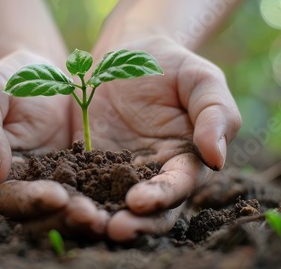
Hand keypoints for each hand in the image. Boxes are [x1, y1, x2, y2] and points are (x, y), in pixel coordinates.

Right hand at [0, 50, 108, 235]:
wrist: (45, 73)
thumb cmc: (8, 79)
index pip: (6, 196)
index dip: (30, 200)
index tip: (57, 196)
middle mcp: (15, 187)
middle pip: (36, 214)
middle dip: (62, 217)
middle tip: (91, 215)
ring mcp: (46, 185)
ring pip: (62, 212)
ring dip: (82, 217)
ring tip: (105, 217)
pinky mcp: (73, 179)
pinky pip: (85, 195)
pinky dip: (100, 203)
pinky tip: (119, 206)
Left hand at [80, 36, 240, 240]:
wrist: (127, 52)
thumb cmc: (171, 65)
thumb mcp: (201, 80)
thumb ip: (216, 115)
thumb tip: (218, 158)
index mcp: (186, 159)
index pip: (179, 186)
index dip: (162, 197)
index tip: (139, 200)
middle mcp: (154, 173)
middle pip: (149, 209)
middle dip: (135, 223)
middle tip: (113, 229)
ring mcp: (120, 171)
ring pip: (116, 204)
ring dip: (103, 217)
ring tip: (86, 222)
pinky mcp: (90, 163)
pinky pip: (84, 184)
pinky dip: (76, 195)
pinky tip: (62, 202)